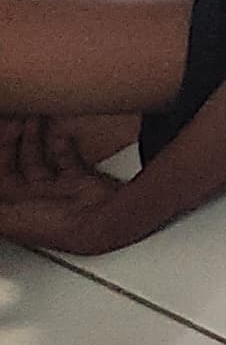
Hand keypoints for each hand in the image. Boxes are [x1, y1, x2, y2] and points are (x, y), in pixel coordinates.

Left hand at [0, 114, 116, 249]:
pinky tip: (60, 133)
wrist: (97, 221)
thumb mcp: (7, 216)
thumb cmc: (53, 225)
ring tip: (33, 119)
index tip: (0, 135)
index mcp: (11, 209)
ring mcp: (54, 189)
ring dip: (34, 138)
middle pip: (14, 165)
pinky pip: (67, 158)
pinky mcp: (78, 180)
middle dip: (11, 142)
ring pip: (38, 158)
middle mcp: (30, 198)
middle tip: (13, 122)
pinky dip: (62, 144)